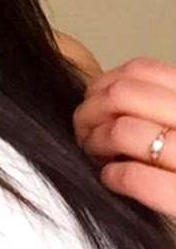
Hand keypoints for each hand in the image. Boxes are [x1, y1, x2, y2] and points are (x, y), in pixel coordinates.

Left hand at [72, 56, 175, 219]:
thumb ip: (164, 105)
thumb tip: (108, 93)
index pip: (141, 70)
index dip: (103, 84)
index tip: (94, 102)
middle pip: (122, 95)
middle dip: (90, 111)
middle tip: (84, 131)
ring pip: (123, 130)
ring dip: (95, 142)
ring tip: (96, 154)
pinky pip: (136, 177)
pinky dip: (114, 175)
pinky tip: (112, 178)